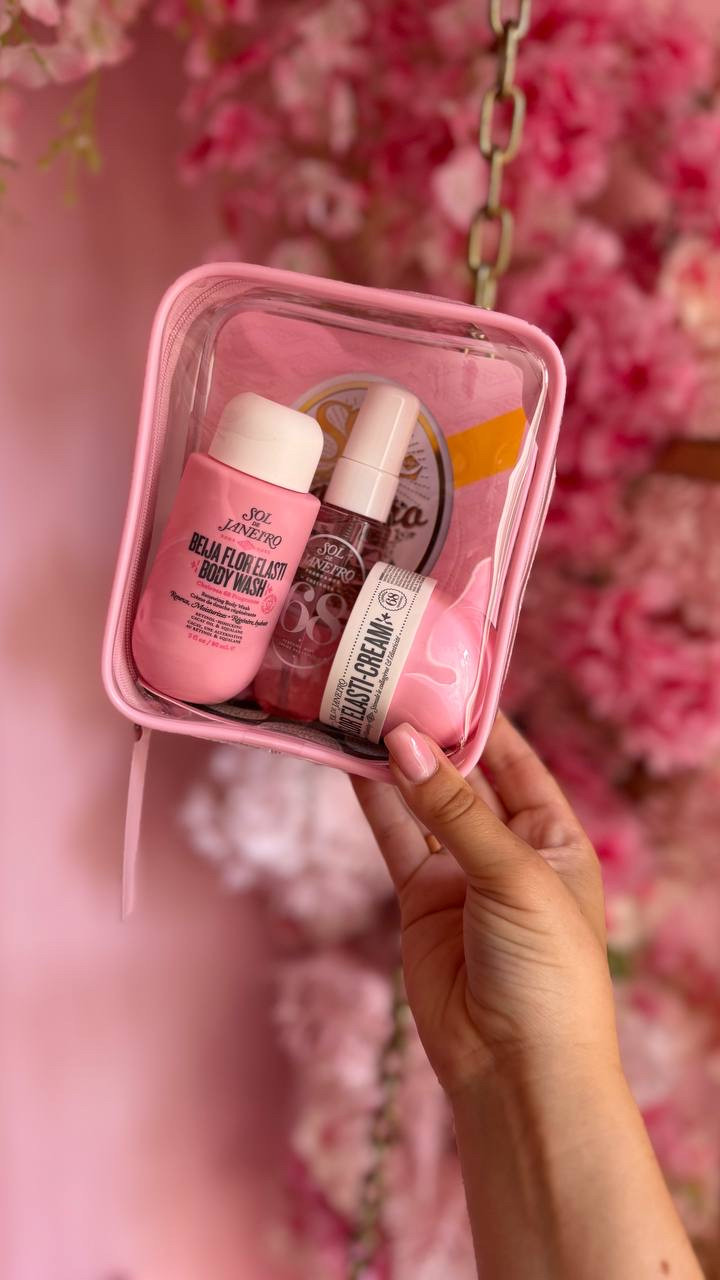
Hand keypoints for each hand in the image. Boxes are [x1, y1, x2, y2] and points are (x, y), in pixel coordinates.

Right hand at [353, 713, 619, 1097]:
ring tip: (358, 711)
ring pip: (420, 803)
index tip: (440, 670)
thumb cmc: (547, 970)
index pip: (514, 758)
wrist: (517, 1072)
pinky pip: (395, 841)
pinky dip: (372, 803)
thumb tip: (403, 740)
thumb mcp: (513, 875)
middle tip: (387, 682)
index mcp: (553, 835)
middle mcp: (507, 848)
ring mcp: (460, 875)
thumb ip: (454, 809)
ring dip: (393, 763)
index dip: (480, 716)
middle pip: (463, 776)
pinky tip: (351, 762)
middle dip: (428, 735)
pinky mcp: (420, 903)